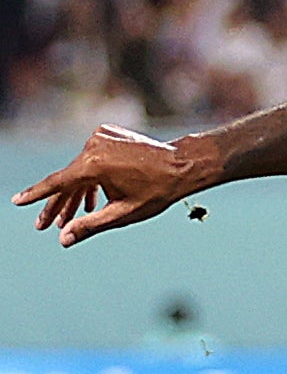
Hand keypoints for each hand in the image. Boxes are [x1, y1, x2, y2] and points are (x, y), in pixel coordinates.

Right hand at [16, 125, 203, 245]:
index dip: (36, 196)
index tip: (17, 202)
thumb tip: (63, 240)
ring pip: (79, 171)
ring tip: (64, 220)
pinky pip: (91, 160)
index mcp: (94, 164)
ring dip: (74, 195)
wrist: (183, 164)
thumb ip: (91, 225)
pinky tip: (88, 203)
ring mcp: (100, 137)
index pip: (58, 184)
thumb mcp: (124, 214)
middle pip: (68, 180)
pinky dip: (89, 179)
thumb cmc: (157, 191)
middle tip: (43, 226)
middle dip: (58, 205)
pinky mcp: (107, 133)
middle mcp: (93, 146)